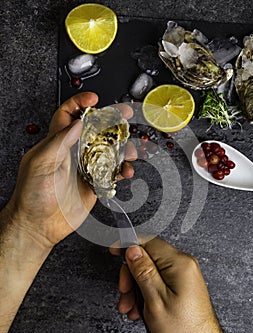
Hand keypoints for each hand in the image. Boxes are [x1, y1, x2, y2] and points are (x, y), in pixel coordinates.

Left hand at [4, 92, 135, 247]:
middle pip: (95, 130)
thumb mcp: (40, 163)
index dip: (80, 103)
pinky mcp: (95, 183)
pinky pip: (113, 173)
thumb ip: (59, 141)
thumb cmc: (32, 194)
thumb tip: (77, 122)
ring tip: (132, 151)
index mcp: (57, 143)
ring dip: (123, 148)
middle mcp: (73, 152)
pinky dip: (123, 170)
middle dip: (111, 120)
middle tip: (125, 114)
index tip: (94, 98)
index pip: (68, 115)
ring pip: (109, 151)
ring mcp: (86, 168)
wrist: (39, 225)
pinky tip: (127, 171)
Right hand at [111, 238, 233, 332]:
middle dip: (131, 275)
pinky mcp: (181, 282)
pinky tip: (140, 307)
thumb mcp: (155, 300)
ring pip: (150, 270)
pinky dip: (145, 291)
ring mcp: (183, 273)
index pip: (148, 241)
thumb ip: (143, 271)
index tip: (114, 250)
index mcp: (179, 263)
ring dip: (136, 287)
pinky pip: (158, 279)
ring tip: (132, 307)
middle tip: (125, 292)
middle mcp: (183, 264)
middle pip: (147, 257)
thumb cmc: (184, 329)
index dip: (128, 244)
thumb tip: (132, 249)